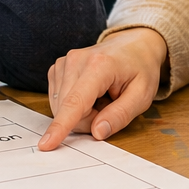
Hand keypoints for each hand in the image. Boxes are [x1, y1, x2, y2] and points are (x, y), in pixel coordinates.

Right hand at [38, 27, 166, 150]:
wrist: (133, 45)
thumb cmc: (140, 68)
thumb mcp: (142, 95)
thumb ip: (121, 115)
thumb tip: (97, 132)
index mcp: (100, 65)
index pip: (75, 102)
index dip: (61, 126)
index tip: (46, 144)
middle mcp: (76, 60)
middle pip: (67, 110)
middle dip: (87, 120)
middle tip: (109, 107)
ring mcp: (64, 62)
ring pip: (60, 107)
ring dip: (81, 113)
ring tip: (102, 98)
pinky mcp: (58, 68)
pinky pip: (58, 100)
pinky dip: (74, 105)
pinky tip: (89, 94)